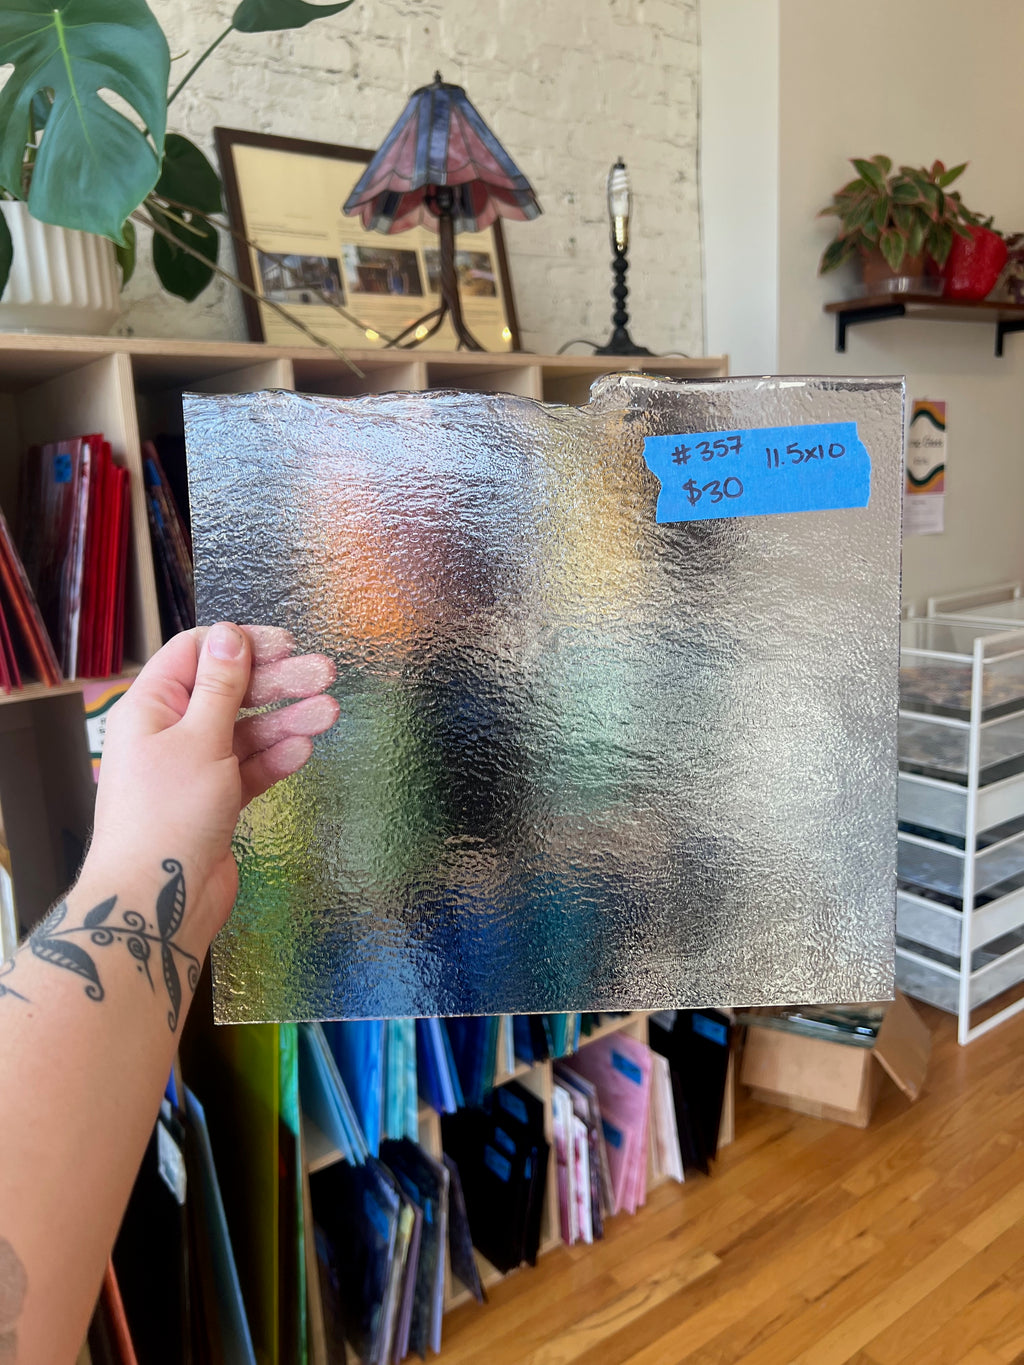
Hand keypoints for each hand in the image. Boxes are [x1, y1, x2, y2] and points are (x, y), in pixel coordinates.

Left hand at [87, 623, 337, 947]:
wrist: (159, 900)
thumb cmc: (166, 818)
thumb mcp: (200, 739)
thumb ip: (221, 687)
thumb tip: (229, 636)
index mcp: (151, 707)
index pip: (196, 653)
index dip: (241, 644)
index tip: (286, 644)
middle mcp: (170, 732)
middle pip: (229, 691)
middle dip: (277, 681)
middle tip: (325, 673)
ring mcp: (194, 768)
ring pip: (247, 730)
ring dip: (287, 719)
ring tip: (330, 712)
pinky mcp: (215, 800)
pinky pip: (250, 767)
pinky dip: (276, 758)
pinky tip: (304, 749)